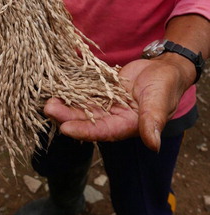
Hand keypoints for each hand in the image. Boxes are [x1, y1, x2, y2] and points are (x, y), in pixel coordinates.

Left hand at [44, 57, 192, 150]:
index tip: (64, 128)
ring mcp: (106, 105)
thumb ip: (153, 121)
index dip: (83, 130)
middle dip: (66, 116)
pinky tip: (57, 88)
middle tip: (47, 109)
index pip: (102, 131)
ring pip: (82, 106)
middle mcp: (113, 118)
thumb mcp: (160, 102)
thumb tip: (153, 145)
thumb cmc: (166, 86)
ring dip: (66, 104)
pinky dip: (72, 91)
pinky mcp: (103, 92)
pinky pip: (85, 92)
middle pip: (86, 119)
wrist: (163, 69)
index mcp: (127, 126)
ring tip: (47, 100)